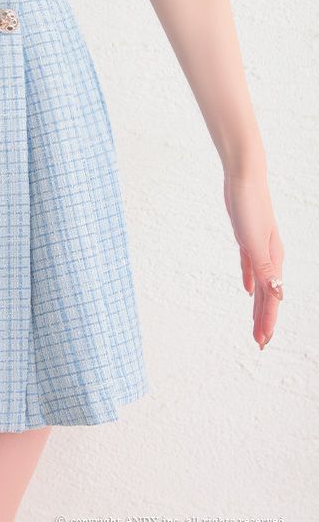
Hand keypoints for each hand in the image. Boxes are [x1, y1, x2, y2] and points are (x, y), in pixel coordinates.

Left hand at [223, 171, 283, 349]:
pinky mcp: (247, 238)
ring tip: (255, 324)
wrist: (244, 178)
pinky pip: (250, 267)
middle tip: (260, 343)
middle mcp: (270, 257)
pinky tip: (247, 289)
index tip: (262, 342)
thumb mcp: (254, 241)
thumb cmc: (249, 207)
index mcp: (274, 260)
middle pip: (268, 296)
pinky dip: (249, 279)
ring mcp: (259, 247)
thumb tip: (278, 297)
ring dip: (258, 305)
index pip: (271, 299)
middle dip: (264, 320)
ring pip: (260, 284)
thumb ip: (265, 269)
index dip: (267, 321)